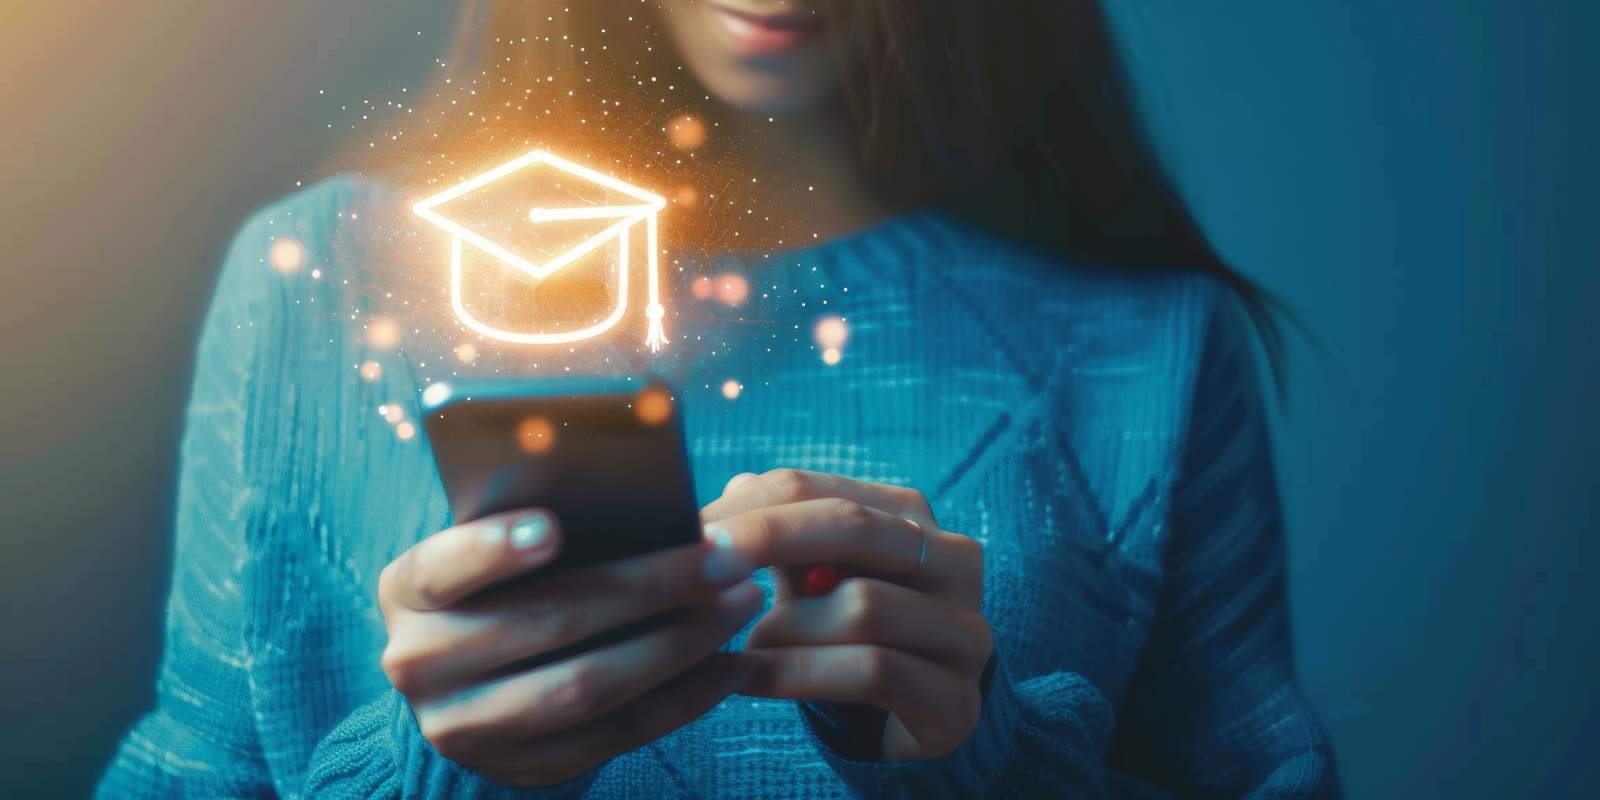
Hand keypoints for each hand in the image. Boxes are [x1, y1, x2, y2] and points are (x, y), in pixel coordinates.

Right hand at [377, 508, 763, 786]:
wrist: (474, 690)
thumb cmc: (507, 588)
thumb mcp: (498, 555)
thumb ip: (543, 526)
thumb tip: (642, 497)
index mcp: (407, 590)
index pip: (440, 567)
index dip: (493, 549)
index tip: (554, 525)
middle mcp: (419, 662)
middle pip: (545, 623)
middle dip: (649, 587)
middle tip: (724, 558)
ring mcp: (466, 726)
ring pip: (585, 686)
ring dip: (677, 644)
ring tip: (740, 602)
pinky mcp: (522, 768)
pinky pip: (615, 734)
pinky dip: (683, 698)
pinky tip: (731, 663)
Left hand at [701, 469, 993, 761]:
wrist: (907, 721)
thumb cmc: (842, 637)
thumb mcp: (808, 579)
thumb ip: (776, 535)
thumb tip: (727, 490)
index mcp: (906, 515)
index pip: (814, 487)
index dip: (744, 507)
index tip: (683, 531)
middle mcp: (951, 560)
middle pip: (850, 526)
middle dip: (765, 541)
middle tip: (700, 570)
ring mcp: (963, 629)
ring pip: (862, 606)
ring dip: (784, 629)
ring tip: (744, 649)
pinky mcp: (957, 697)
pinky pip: (874, 670)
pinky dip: (801, 673)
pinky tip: (753, 681)